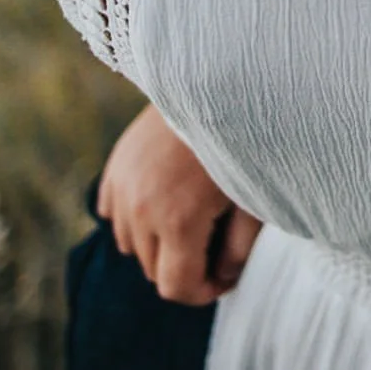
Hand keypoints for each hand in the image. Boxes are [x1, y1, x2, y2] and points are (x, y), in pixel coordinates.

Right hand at [97, 103, 262, 304]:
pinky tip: (165, 195)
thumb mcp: (255, 196)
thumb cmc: (247, 139)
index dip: (203, 292)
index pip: (176, 288)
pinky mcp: (115, 167)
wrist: (217, 78)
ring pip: (132, 245)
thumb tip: (222, 278)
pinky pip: (115, 214)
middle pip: (155, 270)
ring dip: (158, 242)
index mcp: (179, 220)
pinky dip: (135, 215)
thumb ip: (239, 249)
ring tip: (192, 214)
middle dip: (186, 266)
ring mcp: (123, 186)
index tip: (224, 275)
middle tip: (217, 240)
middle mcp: (141, 208)